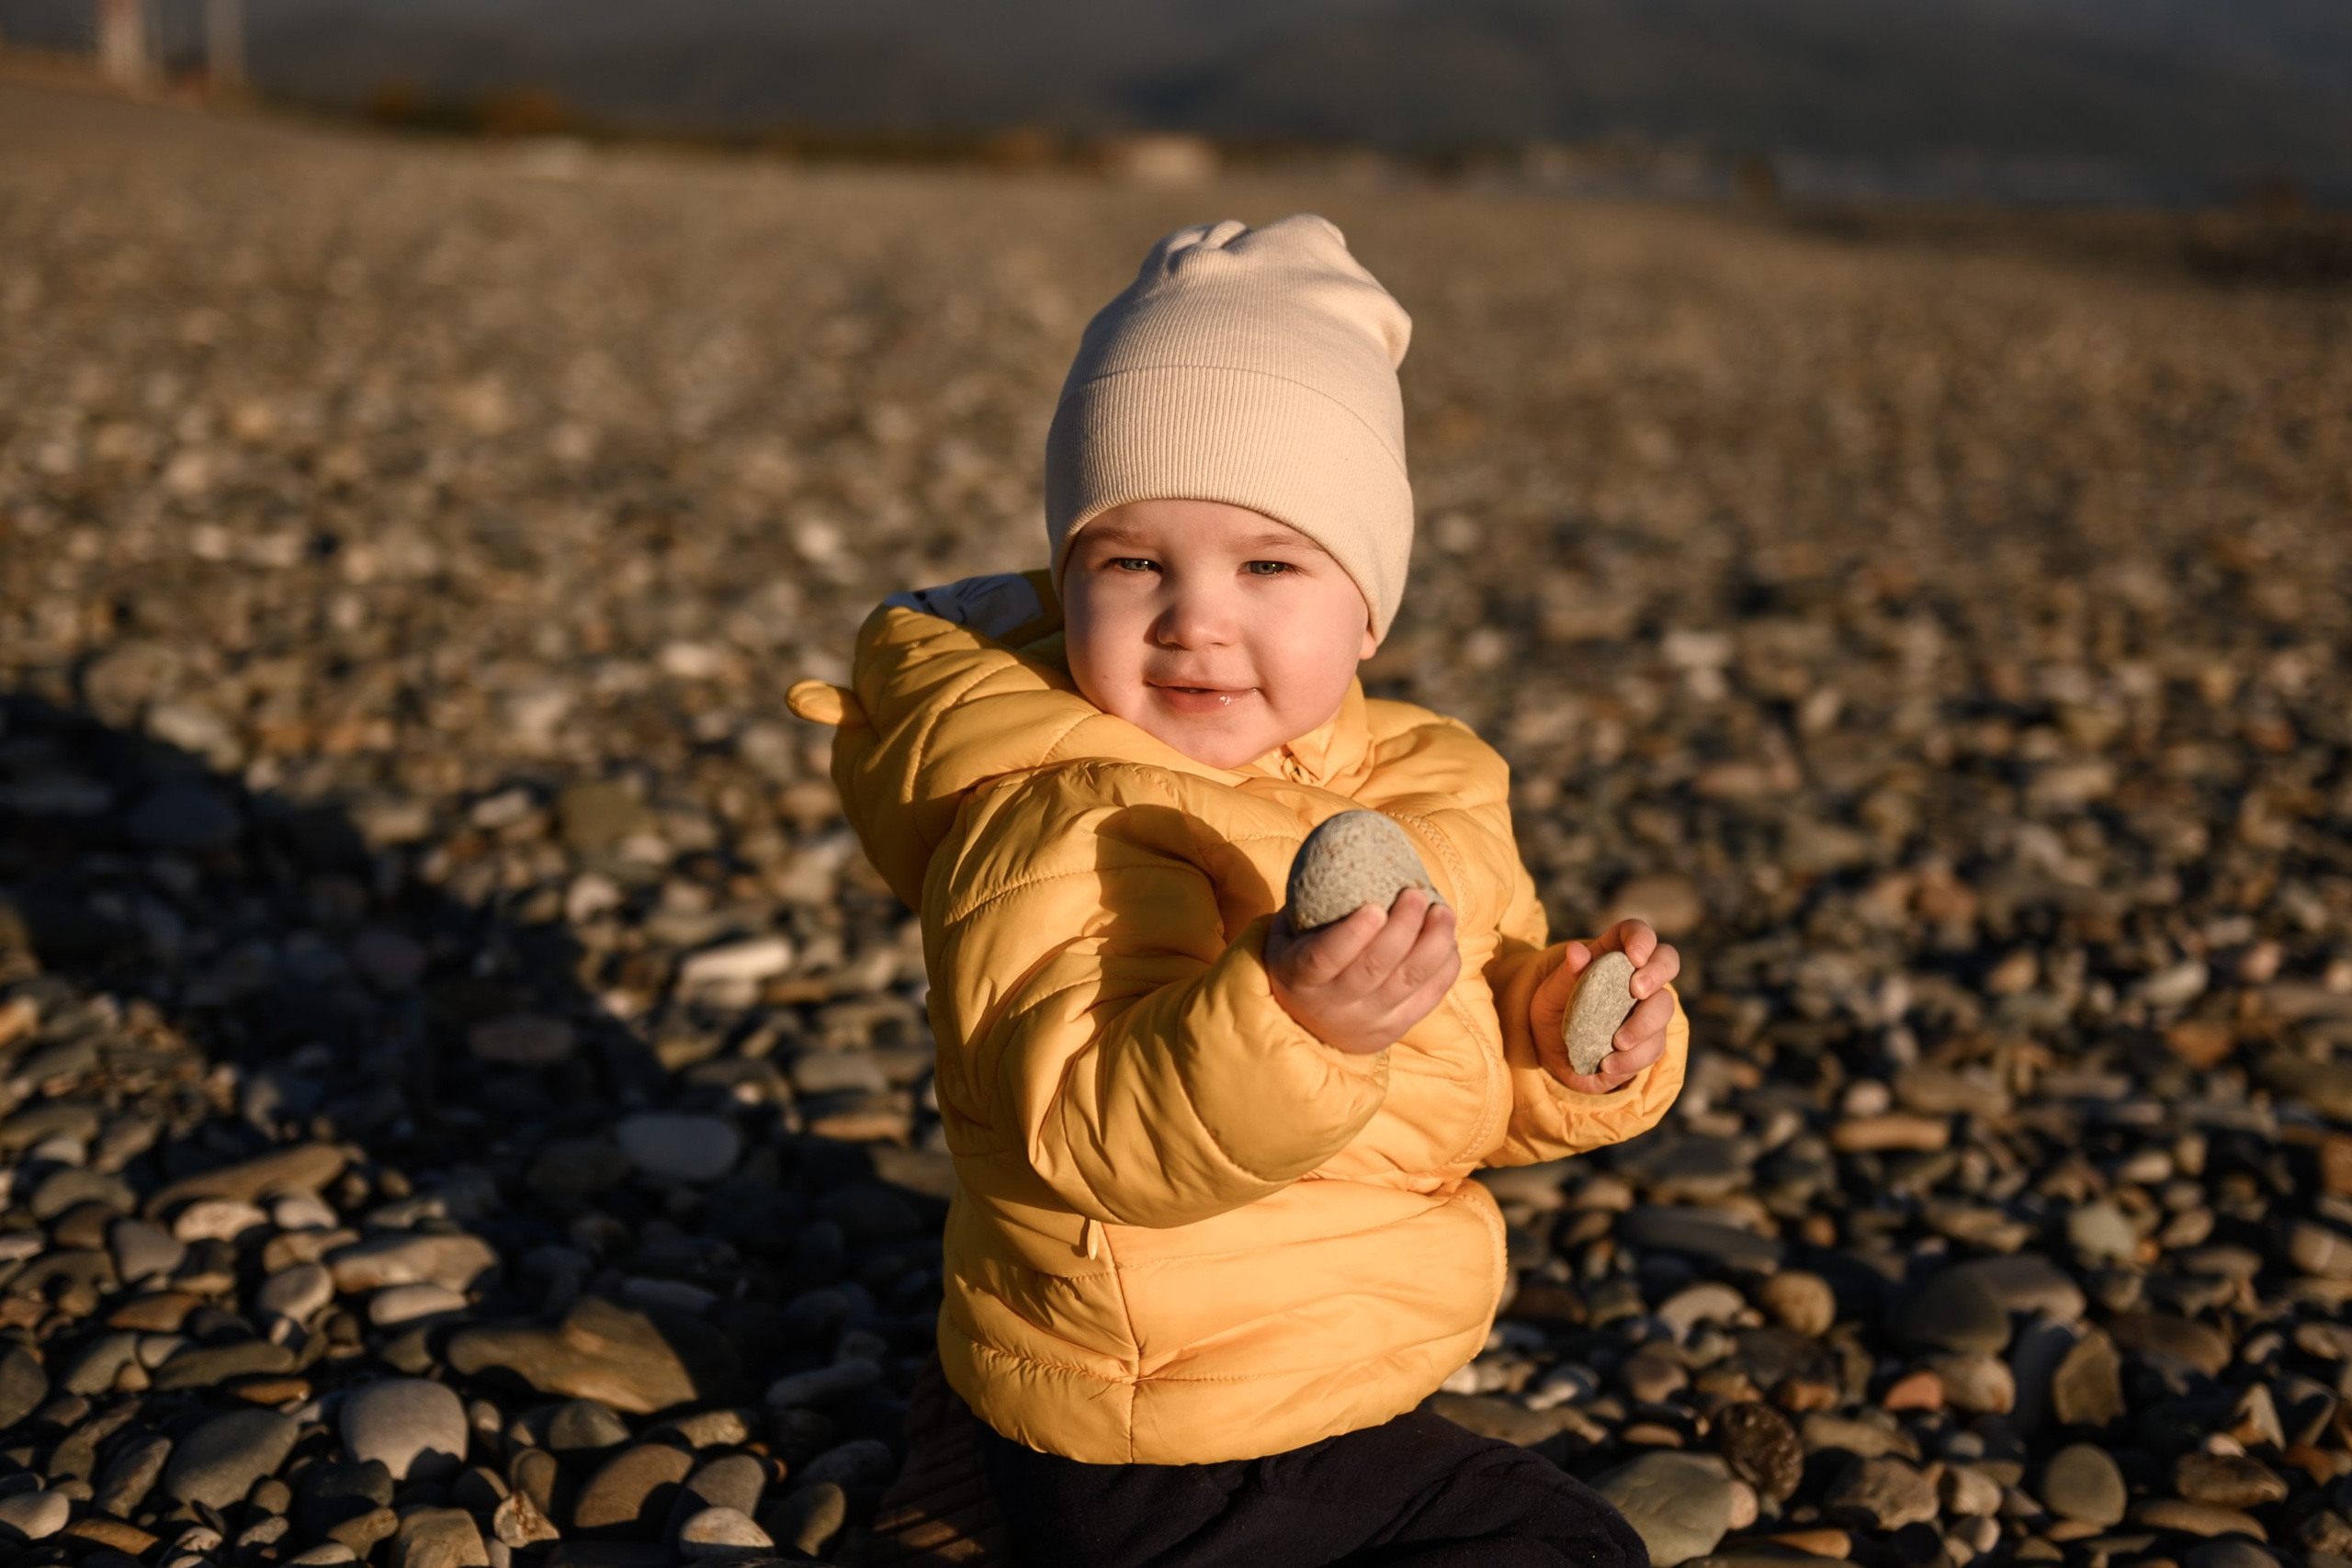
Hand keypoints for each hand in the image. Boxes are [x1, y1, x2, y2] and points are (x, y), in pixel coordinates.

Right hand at [1265, 889, 1460, 1055]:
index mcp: (1299, 977)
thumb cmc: (1300, 954)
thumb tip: (1344, 848)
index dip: (1352, 934)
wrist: (1306, 1020)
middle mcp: (1332, 1005)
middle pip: (1374, 968)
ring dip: (1432, 943)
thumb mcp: (1289, 931)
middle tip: (1417, 894)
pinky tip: (1448, 940)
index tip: (1375, 907)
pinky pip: (1428, 998)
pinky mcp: (1394, 1028)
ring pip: (1407, 981)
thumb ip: (1310, 902)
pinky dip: (1444, 967)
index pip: (1325, 958)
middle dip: (1403, 928)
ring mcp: (1366, 1021)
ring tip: (1442, 912)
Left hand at [1530, 919, 1679, 1092]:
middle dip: (1657, 974)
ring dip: (1644, 1025)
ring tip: (1617, 1043)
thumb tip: (1577, 951)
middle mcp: (1637, 977)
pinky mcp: (1649, 1041)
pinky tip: (1608, 1065)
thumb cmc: (1553, 1010)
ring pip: (1664, 1007)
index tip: (1634, 957)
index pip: (1636, 932)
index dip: (1641, 938)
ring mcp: (1648, 1008)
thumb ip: (1567, 974)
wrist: (1553, 1052)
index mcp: (1612, 954)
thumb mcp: (1551, 993)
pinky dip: (1633, 1058)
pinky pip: (1654, 1047)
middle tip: (1636, 991)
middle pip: (1667, 961)